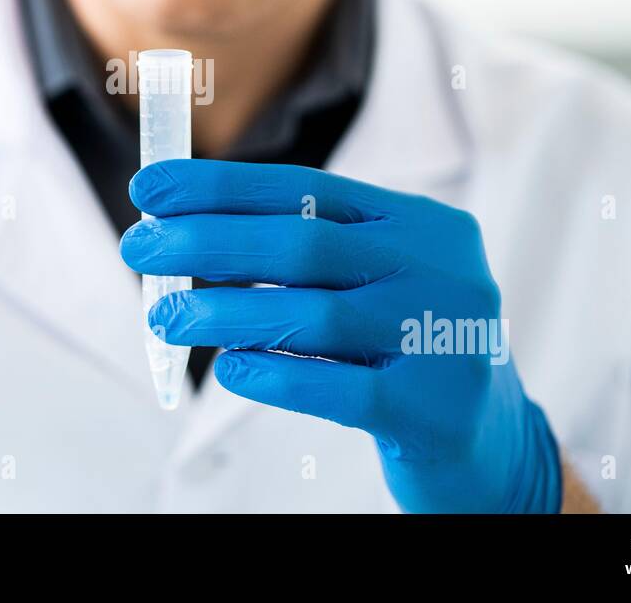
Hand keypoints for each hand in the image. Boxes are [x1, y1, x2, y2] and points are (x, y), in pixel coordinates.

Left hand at [120, 159, 561, 513]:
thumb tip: (184, 236)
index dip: (223, 187)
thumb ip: (305, 259)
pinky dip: (274, 375)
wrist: (492, 443)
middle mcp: (439, 270)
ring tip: (166, 318)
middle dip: (208, 241)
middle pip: (304, 243)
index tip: (151, 189)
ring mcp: (440, 338)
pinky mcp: (431, 408)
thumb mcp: (375, 285)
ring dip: (224, 313)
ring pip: (313, 314)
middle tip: (139, 249)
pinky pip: (337, 387)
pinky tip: (231, 371)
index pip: (308, 188)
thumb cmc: (406, 350)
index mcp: (421, 224)